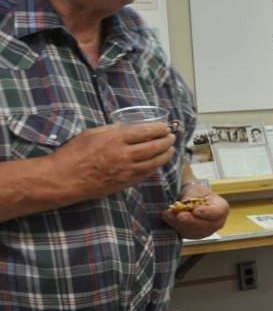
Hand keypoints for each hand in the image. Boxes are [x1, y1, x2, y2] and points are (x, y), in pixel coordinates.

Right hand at [52, 123, 175, 199]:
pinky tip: (158, 163)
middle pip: (155, 146)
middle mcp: (125, 154)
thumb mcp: (92, 133)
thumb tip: (128, 128)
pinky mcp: (125, 183)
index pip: (147, 131)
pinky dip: (155, 167)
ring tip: (170, 150)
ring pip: (155, 162)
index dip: (160, 129)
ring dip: (166, 155)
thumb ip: (112, 130)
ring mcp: (127, 170)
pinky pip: (146, 174)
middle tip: (171, 137)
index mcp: (116, 138)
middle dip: (167, 141)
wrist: (64, 179)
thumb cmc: (73, 153)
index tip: (165, 127)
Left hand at [162, 181, 228, 237]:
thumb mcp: (195, 189)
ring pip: (194, 231)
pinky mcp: (194, 235)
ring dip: (179, 223)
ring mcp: (206, 231)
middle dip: (190, 220)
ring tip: (168, 214)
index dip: (207, 213)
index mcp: (221, 208)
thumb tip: (184, 204)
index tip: (196, 211)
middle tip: (179, 215)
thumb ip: (191, 196)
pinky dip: (175, 225)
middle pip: (206, 225)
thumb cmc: (196, 192)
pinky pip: (185, 233)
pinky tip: (168, 218)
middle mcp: (217, 222)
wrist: (190, 198)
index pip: (217, 212)